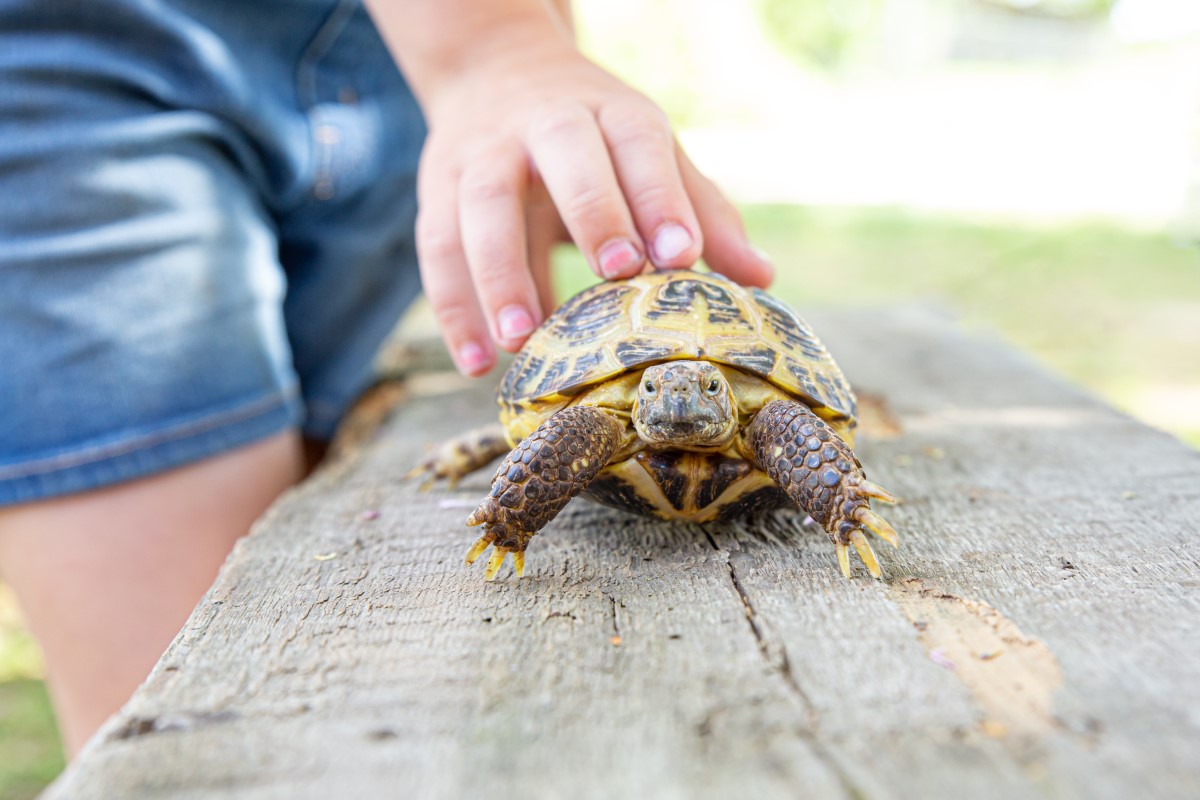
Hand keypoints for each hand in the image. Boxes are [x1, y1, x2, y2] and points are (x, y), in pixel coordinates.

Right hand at [384, 11, 773, 374]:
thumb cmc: (592, 136)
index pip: (638, 144)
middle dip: (591, 210)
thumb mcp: (647, 155)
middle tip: (615, 275)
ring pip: (483, 205)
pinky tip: (477, 361)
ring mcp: (483, 152)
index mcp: (609, 112)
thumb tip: (761, 279)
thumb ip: (697, 211)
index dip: (659, 197)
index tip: (682, 256)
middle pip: (564, 156)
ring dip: (499, 272)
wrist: (494, 70)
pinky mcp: (436, 186)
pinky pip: (435, 246)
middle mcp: (544, 123)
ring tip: (521, 338)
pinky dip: (453, 307)